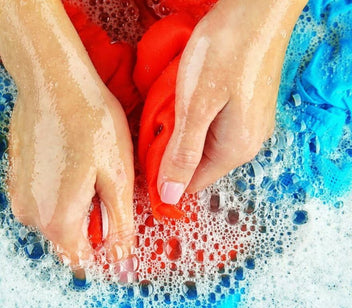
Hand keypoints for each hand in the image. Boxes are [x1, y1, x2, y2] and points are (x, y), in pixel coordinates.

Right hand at [0, 0, 134, 266]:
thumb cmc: (90, 123)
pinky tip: (70, 161)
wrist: (53, 81)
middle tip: (104, 184)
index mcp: (59, 221)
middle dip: (89, 222)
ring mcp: (18, 195)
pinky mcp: (15, 176)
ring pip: (54, 217)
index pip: (81, 260)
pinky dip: (57, 189)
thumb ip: (119, 224)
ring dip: (74, 204)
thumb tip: (121, 258)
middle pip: (67, 239)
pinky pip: (41, 197)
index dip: (103, 247)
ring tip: (87, 169)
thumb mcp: (117, 176)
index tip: (113, 223)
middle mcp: (31, 215)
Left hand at [158, 0, 306, 203]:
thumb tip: (170, 194)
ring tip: (174, 103)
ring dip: (183, 129)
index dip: (165, 174)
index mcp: (235, 149)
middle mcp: (246, 142)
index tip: (144, 154)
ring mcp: (248, 124)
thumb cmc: (226, 51)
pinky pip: (213, 124)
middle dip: (173, 148)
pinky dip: (196, 115)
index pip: (192, 183)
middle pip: (198, 164)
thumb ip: (183, 153)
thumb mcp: (195, 106)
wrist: (257, 8)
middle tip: (159, 119)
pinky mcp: (245, 106)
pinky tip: (189, 94)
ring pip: (203, 143)